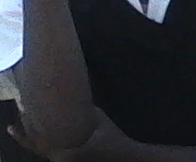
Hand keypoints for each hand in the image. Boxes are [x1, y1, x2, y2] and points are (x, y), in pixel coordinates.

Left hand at [9, 108, 126, 161]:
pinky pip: (50, 154)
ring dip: (31, 141)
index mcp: (66, 153)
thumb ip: (87, 112)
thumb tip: (75, 98)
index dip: (27, 126)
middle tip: (13, 124)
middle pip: (35, 149)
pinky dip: (42, 146)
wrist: (123, 157)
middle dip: (23, 136)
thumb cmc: (114, 139)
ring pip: (41, 152)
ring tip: (21, 130)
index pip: (39, 140)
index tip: (23, 111)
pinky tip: (40, 140)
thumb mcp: (101, 121)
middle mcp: (61, 160)